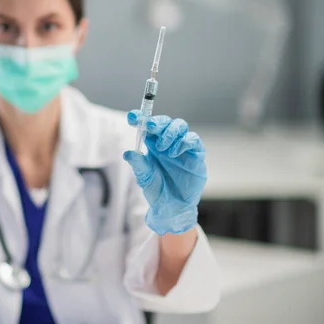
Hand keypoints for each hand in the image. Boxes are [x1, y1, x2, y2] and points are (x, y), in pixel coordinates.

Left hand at [123, 111, 206, 234]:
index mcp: (152, 144)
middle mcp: (167, 142)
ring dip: (170, 132)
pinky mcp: (196, 155)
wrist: (173, 207)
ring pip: (180, 125)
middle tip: (150, 126)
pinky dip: (184, 142)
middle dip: (157, 121)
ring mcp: (182, 147)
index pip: (147, 125)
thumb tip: (128, 153)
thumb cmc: (157, 190)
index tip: (132, 116)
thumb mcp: (145, 177)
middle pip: (165, 121)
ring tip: (162, 148)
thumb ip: (138, 164)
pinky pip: (193, 139)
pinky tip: (174, 153)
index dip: (140, 117)